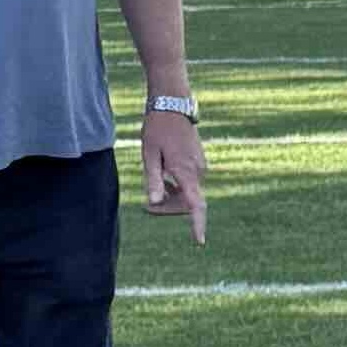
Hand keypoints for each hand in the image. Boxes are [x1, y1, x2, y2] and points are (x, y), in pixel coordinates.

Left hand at [140, 105, 208, 245]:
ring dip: (171, 197)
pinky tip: (163, 175)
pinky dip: (176, 186)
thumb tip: (154, 203)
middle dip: (168, 208)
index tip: (199, 241)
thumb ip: (153, 180)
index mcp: (186, 171)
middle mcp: (198, 171)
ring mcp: (201, 166)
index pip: (195, 205)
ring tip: (152, 185)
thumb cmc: (157, 128)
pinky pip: (189, 183)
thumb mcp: (149, 155)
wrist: (173, 104)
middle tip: (145, 206)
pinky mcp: (199, 162)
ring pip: (188, 194)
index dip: (197, 224)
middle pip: (188, 203)